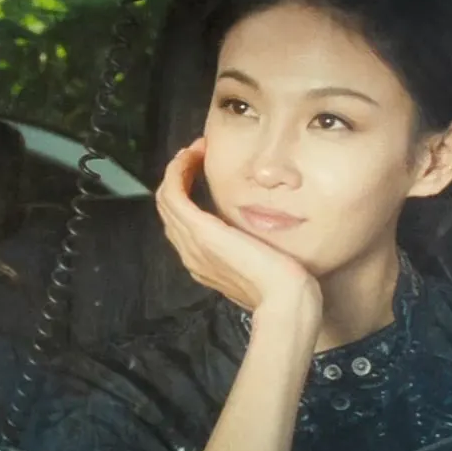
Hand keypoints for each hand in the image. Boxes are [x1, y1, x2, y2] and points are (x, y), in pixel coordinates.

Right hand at [156, 140, 319, 316]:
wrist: (285, 298)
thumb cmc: (283, 285)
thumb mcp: (261, 263)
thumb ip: (250, 248)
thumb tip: (255, 233)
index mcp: (203, 262)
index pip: (182, 223)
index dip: (187, 193)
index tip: (204, 170)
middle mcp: (191, 254)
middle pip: (169, 209)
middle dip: (179, 177)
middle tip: (196, 154)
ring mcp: (192, 243)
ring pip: (166, 199)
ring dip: (177, 170)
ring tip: (193, 151)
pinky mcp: (200, 231)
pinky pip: (173, 194)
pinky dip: (177, 172)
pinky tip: (190, 156)